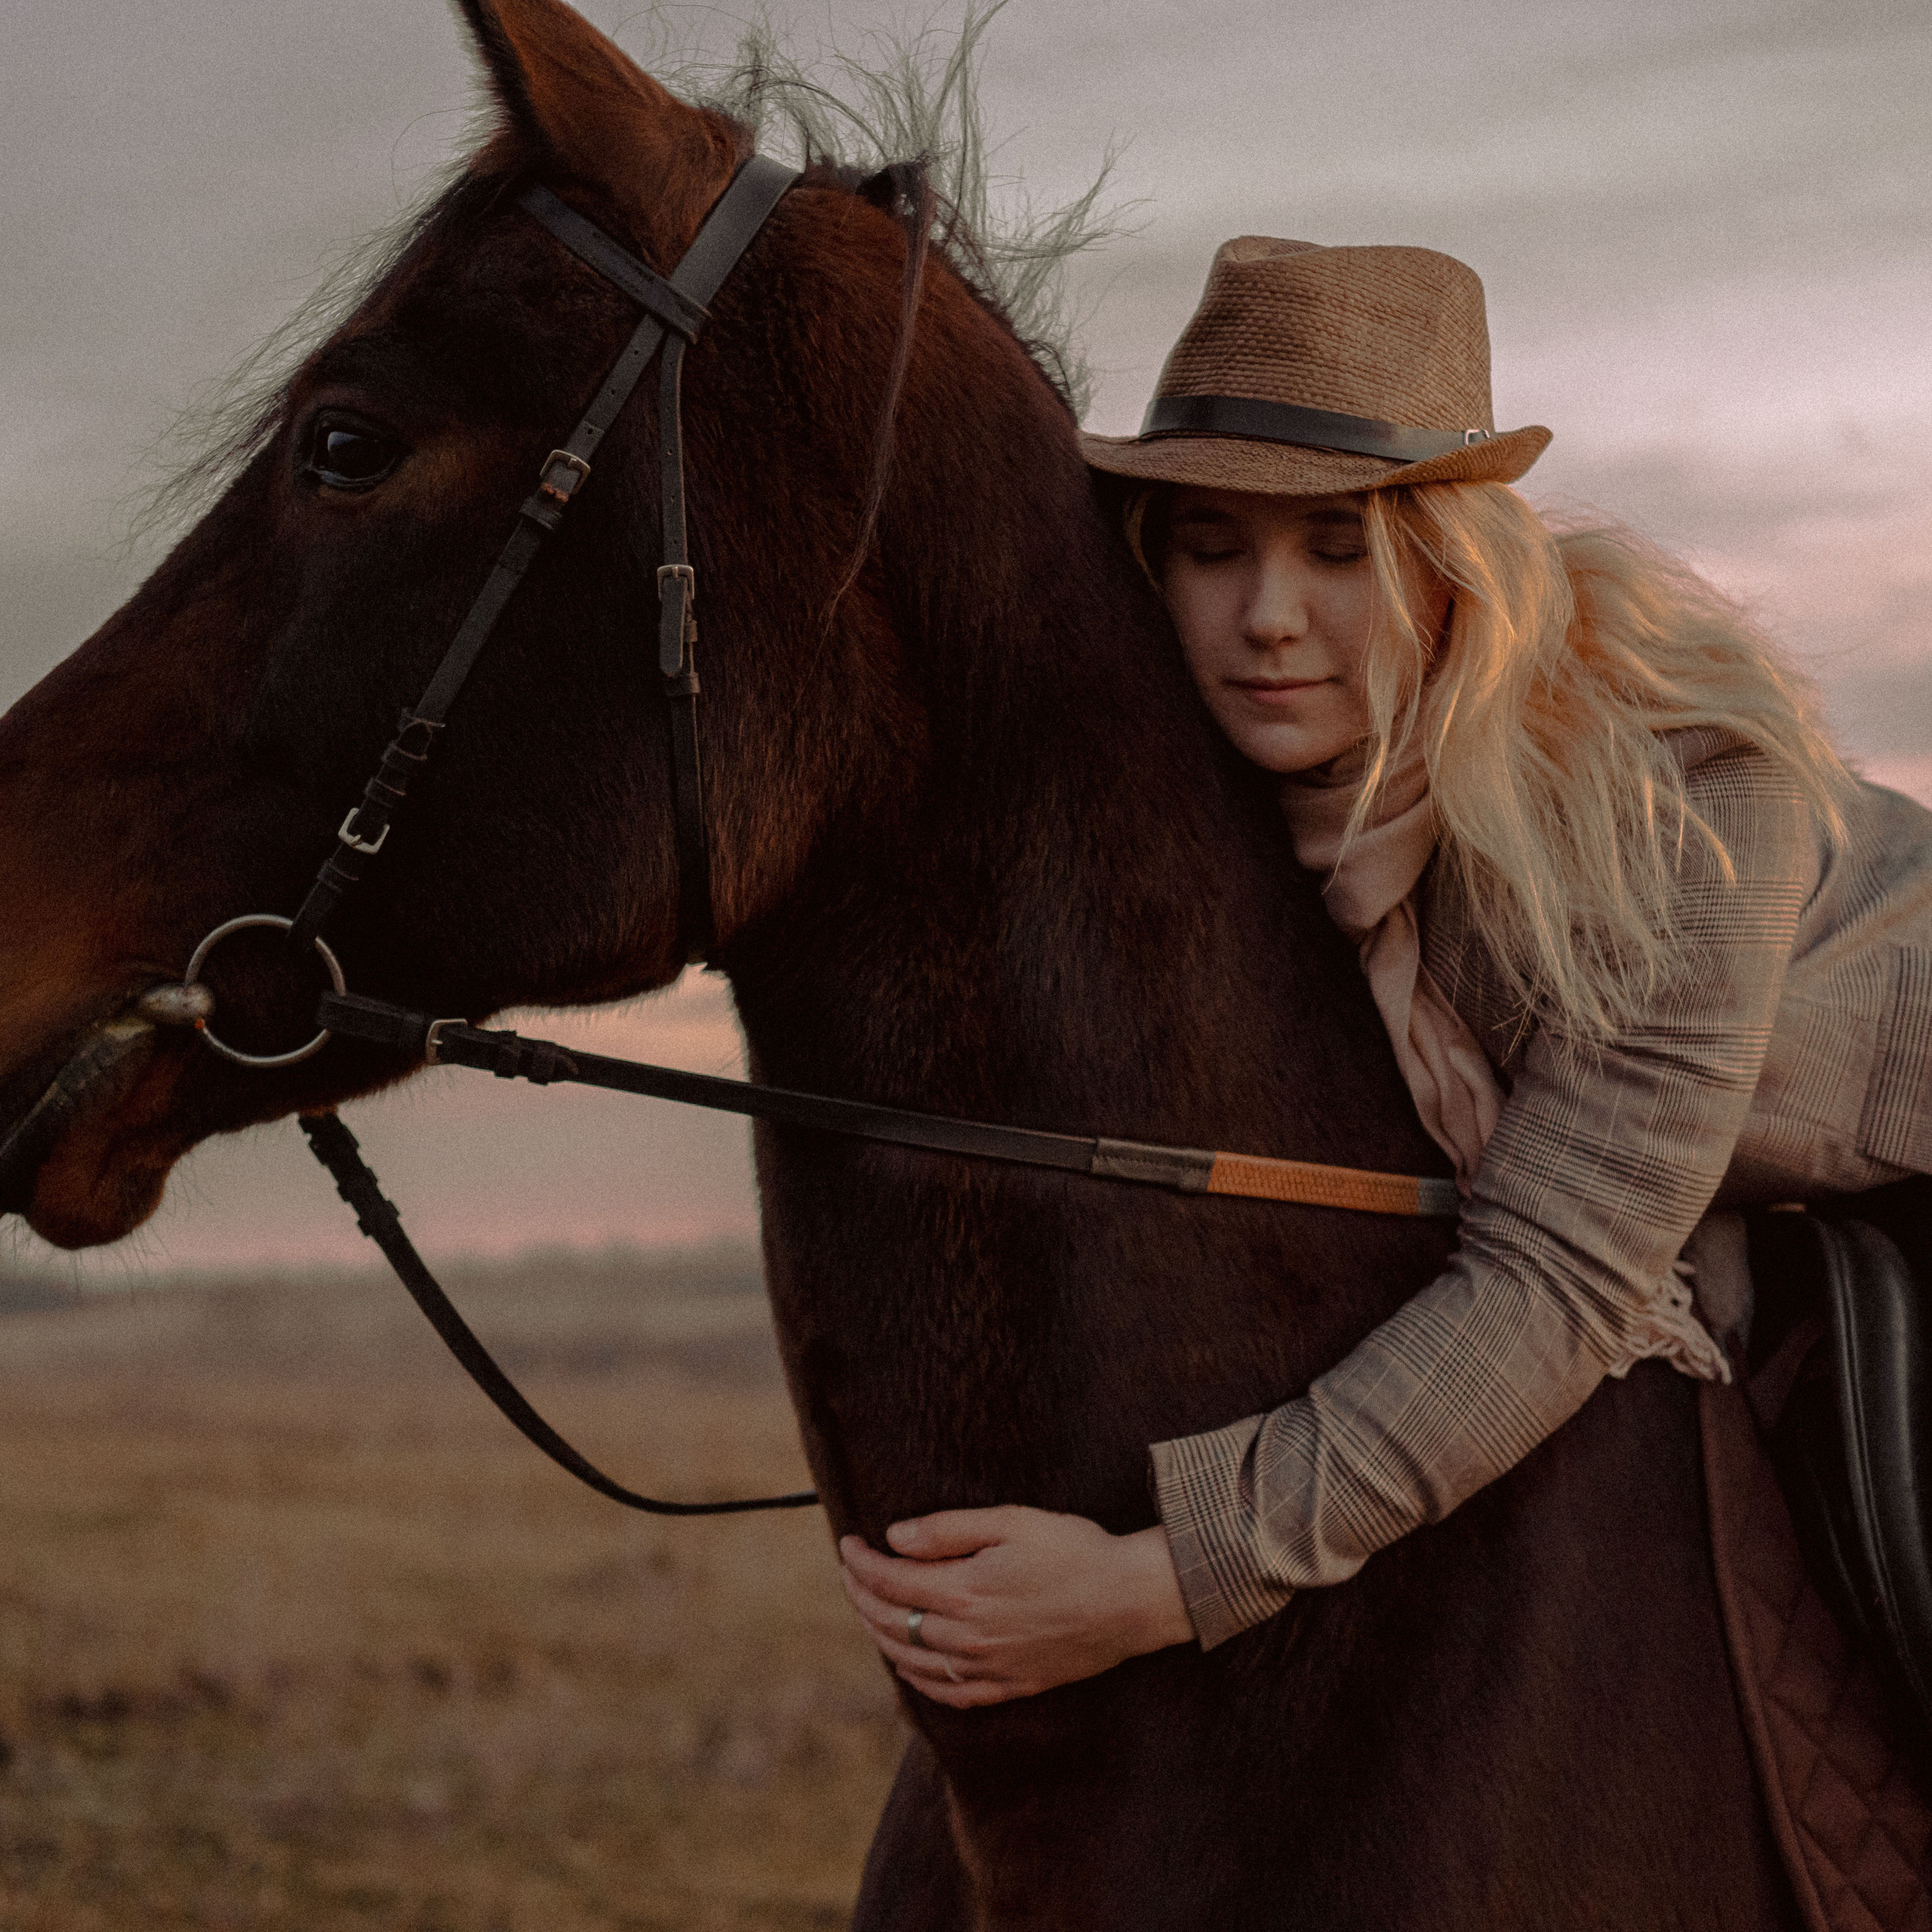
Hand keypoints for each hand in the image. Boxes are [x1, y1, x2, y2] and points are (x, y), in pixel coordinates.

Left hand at [839, 1505, 1194, 1707]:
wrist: (1130, 1600)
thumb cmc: (1074, 1551)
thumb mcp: (1011, 1522)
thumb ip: (948, 1530)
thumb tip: (894, 1538)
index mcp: (964, 1592)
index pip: (890, 1582)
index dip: (860, 1562)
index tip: (847, 1542)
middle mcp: (967, 1637)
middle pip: (892, 1622)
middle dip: (861, 1595)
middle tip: (850, 1571)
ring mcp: (987, 1667)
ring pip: (911, 1660)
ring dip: (879, 1635)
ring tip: (868, 1610)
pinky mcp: (1008, 1685)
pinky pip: (947, 1693)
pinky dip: (917, 1679)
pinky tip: (909, 1665)